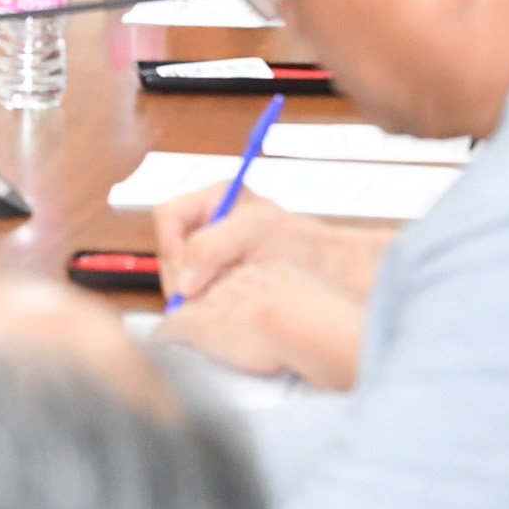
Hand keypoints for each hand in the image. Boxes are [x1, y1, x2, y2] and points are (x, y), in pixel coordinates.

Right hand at [154, 187, 394, 309]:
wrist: (340, 276)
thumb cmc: (306, 247)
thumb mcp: (255, 234)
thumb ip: (211, 247)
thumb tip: (183, 281)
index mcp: (216, 199)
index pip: (168, 216)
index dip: (171, 248)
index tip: (185, 278)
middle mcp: (212, 223)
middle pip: (171, 249)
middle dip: (180, 275)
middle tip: (195, 301)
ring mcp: (217, 252)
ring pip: (181, 273)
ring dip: (192, 291)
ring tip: (216, 305)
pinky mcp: (224, 279)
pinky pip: (197, 290)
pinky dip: (204, 303)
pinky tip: (224, 309)